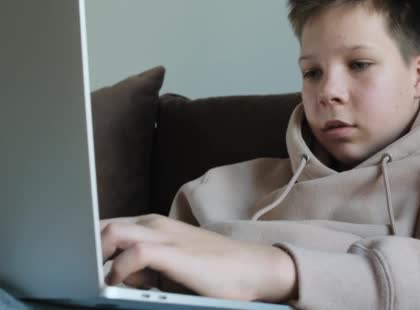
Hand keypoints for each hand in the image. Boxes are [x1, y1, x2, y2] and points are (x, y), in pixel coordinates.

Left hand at [100, 214, 296, 302]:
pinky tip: (122, 282)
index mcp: (152, 225)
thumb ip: (143, 264)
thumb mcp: (171, 264)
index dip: (87, 242)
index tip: (79, 261)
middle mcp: (154, 224)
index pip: (107, 225)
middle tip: (86, 274)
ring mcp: (164, 236)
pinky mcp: (174, 252)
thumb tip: (113, 275)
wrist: (252, 268)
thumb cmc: (212, 268)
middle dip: (87, 248)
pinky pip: (134, 254)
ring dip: (99, 256)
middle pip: (102, 225)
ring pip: (112, 232)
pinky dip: (120, 269)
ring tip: (101, 279)